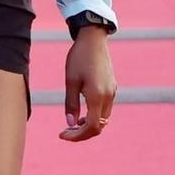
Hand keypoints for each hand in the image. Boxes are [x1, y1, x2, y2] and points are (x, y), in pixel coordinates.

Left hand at [61, 27, 116, 141]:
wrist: (93, 39)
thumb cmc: (79, 58)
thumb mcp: (70, 81)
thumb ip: (71, 104)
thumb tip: (70, 123)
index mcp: (97, 96)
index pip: (91, 127)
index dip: (77, 136)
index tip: (62, 135)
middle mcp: (108, 97)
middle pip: (99, 126)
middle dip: (82, 133)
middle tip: (65, 132)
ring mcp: (112, 92)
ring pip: (103, 119)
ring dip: (89, 124)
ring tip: (73, 122)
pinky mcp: (112, 87)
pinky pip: (105, 109)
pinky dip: (94, 115)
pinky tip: (82, 111)